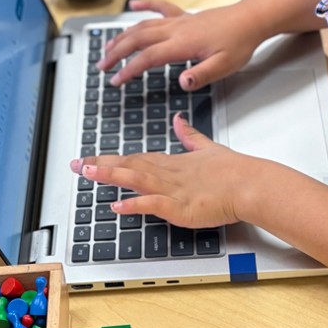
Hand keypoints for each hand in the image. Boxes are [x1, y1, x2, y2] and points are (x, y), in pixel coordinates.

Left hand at [70, 115, 254, 228]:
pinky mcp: (181, 207)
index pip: (137, 158)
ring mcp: (173, 190)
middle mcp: (169, 174)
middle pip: (130, 166)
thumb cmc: (235, 171)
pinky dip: (134, 205)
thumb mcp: (208, 148)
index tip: (92, 158)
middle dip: (101, 165)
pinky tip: (116, 206)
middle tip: (76, 164)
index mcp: (174, 162)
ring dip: (110, 176)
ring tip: (87, 173)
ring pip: (136, 179)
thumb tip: (178, 120)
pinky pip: (153, 205)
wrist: (251, 183)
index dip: (112, 158)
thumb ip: (190, 136)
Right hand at [99, 0, 265, 89]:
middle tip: (102, 66)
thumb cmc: (239, 43)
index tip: (116, 81)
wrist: (251, 19)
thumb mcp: (224, 67)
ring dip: (123, 35)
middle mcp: (176, 29)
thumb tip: (182, 83)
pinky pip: (160, 7)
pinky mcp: (185, 16)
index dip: (129, 69)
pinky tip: (133, 5)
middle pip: (138, 39)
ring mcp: (179, 20)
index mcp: (183, 44)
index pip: (148, 58)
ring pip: (144, 25)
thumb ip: (202, 76)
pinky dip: (145, 5)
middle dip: (116, 53)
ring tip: (108, 47)